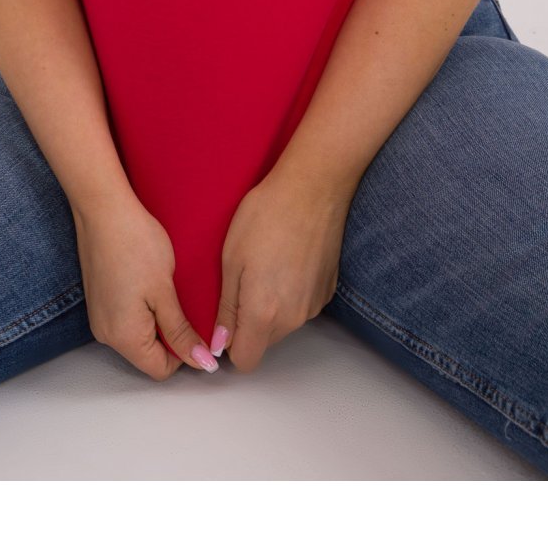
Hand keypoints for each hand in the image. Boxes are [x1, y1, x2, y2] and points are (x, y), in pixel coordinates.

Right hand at [73, 193, 218, 381]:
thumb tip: (200, 362)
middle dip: (172, 336)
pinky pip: (127, 318)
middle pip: (148, 354)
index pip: (161, 370)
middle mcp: (106, 334)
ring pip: (139, 335)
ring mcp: (100, 316)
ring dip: (158, 320)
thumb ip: (181, 332)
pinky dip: (144, 309)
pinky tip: (151, 282)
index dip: (186, 354)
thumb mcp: (165, 291)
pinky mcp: (99, 300)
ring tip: (167, 288)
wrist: (102, 209)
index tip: (200, 328)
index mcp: (123, 337)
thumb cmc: (134, 243)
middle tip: (185, 302)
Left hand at [210, 168, 349, 373]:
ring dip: (271, 307)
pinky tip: (286, 260)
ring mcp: (314, 305)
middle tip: (242, 281)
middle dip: (249, 323)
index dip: (230, 345)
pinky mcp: (328, 291)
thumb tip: (219, 342)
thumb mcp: (231, 259)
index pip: (245, 360)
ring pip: (283, 324)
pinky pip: (301, 306)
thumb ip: (226, 307)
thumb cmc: (266, 215)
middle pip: (264, 342)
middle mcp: (293, 318)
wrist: (312, 189)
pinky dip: (291, 293)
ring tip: (265, 265)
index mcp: (264, 312)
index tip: (224, 320)